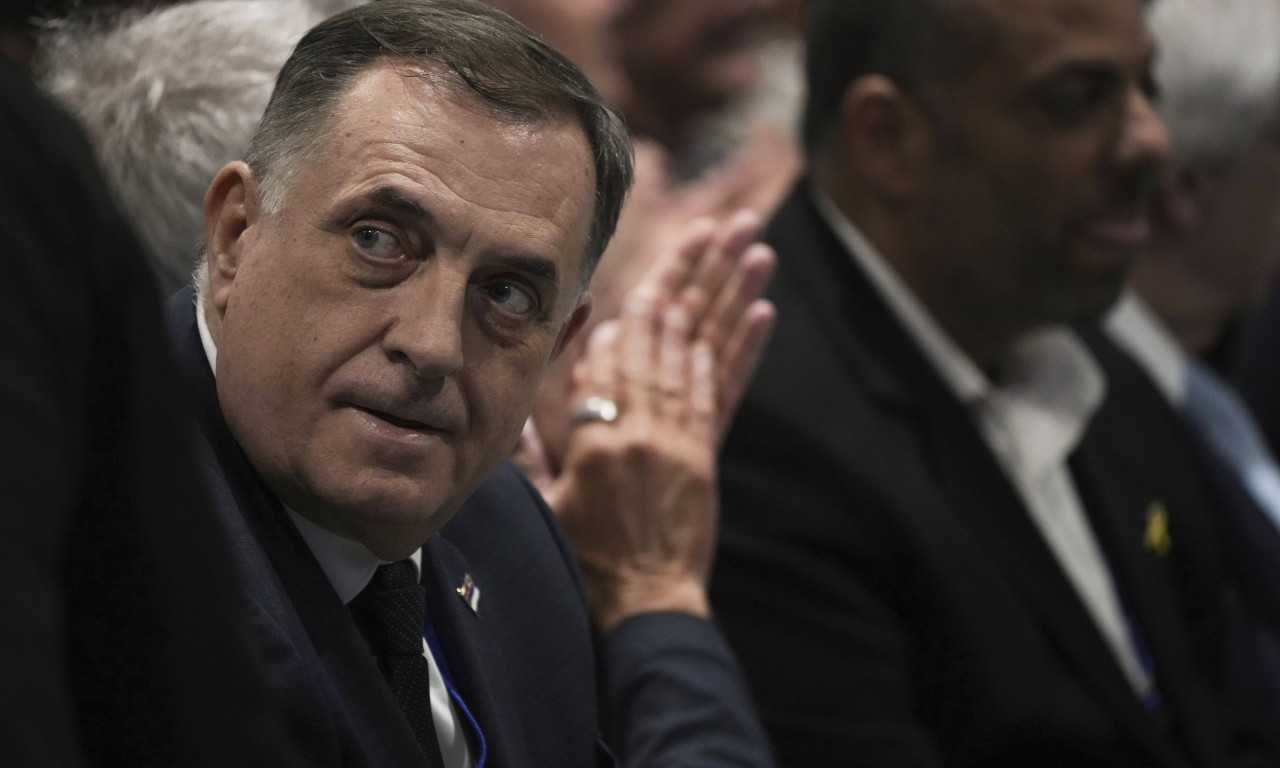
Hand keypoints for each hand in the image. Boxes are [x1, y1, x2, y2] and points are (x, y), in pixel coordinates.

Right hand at [546, 213, 775, 631]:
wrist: (644, 602)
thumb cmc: (586, 555)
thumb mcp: (547, 498)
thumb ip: (538, 441)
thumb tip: (533, 392)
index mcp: (596, 435)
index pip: (616, 353)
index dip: (638, 302)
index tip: (661, 255)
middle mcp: (644, 428)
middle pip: (667, 336)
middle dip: (692, 274)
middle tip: (718, 224)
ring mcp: (683, 440)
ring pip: (703, 352)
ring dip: (729, 295)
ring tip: (751, 246)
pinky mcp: (709, 456)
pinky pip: (728, 394)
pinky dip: (744, 350)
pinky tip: (761, 311)